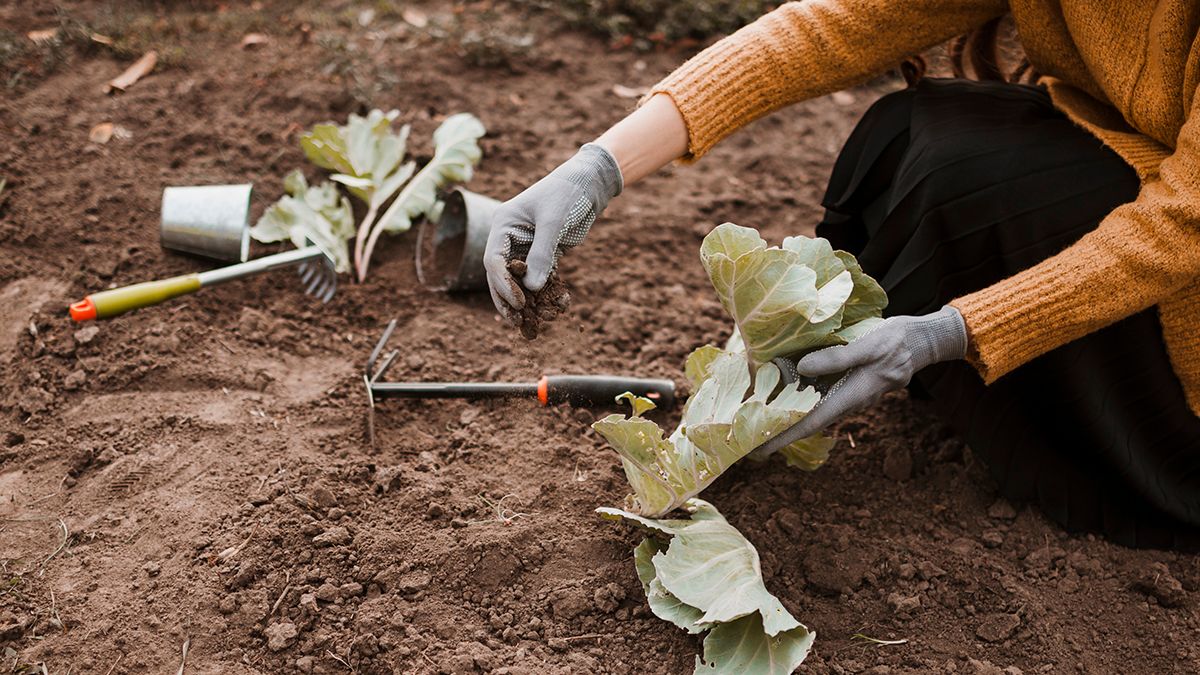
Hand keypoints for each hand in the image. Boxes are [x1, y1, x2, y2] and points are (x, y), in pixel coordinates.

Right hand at [484, 143, 622, 320]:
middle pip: (501, 275)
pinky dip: (544, 293)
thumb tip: (532, 288)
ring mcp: (526, 246)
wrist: (591, 182)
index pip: (494, 260)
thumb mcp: (554, 221)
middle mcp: (510, 237)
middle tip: (516, 322)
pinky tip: (553, 309)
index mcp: (503, 224)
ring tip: (529, 323)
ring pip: (519, 280)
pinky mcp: (544, 253)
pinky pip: (539, 277)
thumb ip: (542, 253)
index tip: (519, 303)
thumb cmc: (568, 193)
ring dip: (525, 301)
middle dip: (508, 299)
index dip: (504, 285)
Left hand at [757, 306, 968, 454]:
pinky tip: (784, 395)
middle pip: (809, 422)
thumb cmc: (896, 341)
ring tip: (759, 420)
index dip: (784, 437)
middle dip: (781, 432)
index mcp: (852, 396)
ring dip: (789, 417)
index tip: (761, 450)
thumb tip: (803, 367)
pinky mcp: (849, 385)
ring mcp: (849, 394)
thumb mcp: (869, 345)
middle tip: (750, 441)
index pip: (811, 422)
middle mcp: (848, 401)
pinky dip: (801, 400)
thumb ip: (838, 357)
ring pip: (814, 410)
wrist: (922, 341)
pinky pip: (821, 397)